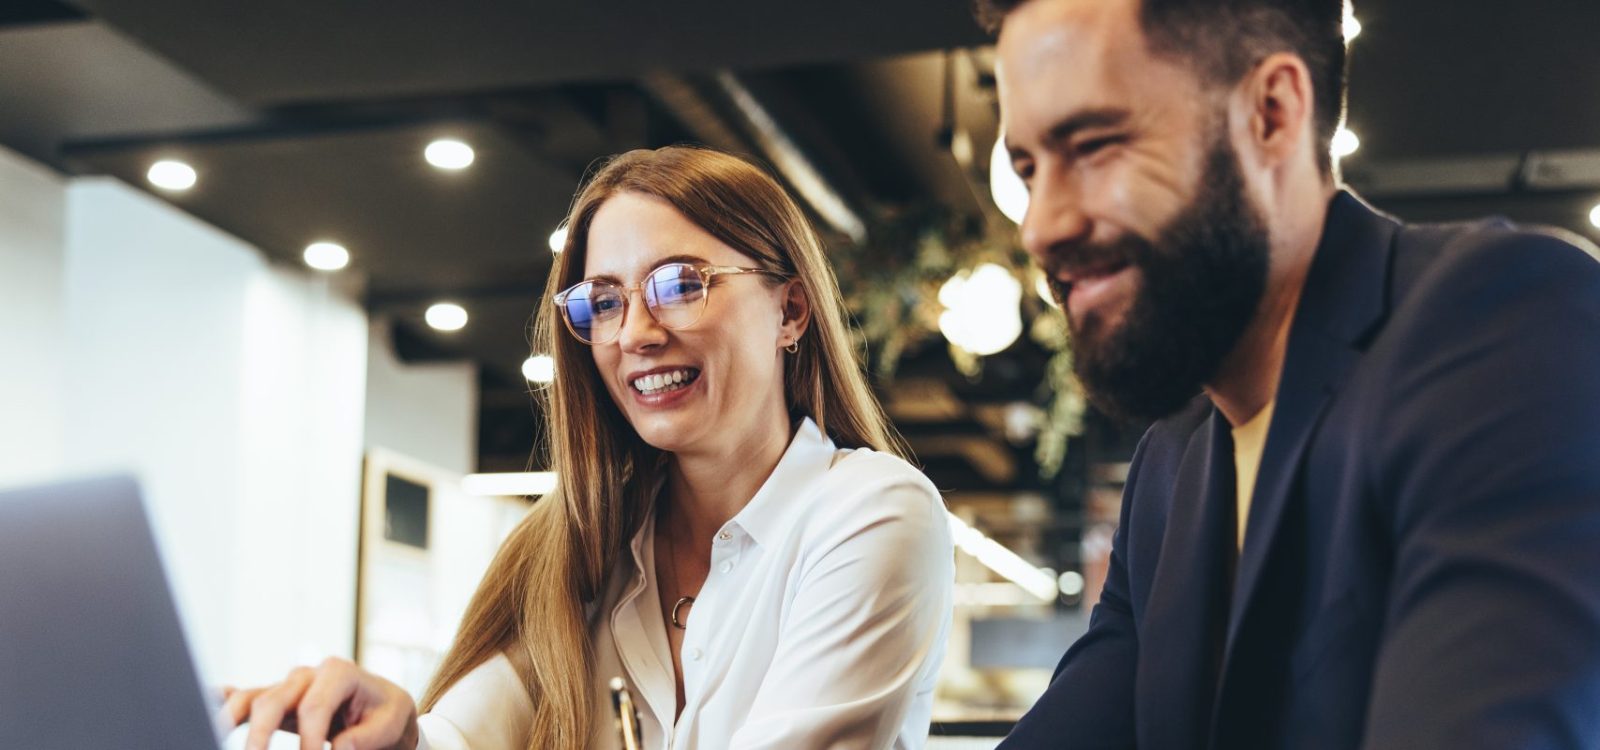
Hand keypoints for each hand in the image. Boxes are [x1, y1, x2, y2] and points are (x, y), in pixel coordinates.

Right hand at [221, 657, 419, 749]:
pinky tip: (204, 703)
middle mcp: (307, 675)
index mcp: (339, 673)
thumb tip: (339, 748)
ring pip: (250, 699)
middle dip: (260, 737)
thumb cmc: (386, 714)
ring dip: (229, 721)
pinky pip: (242, 697)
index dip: (310, 741)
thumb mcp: (392, 723)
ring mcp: (287, 687)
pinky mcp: (275, 701)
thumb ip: (367, 736)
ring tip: (211, 737)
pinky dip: (220, 701)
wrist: (382, 707)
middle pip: (272, 700)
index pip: (314, 707)